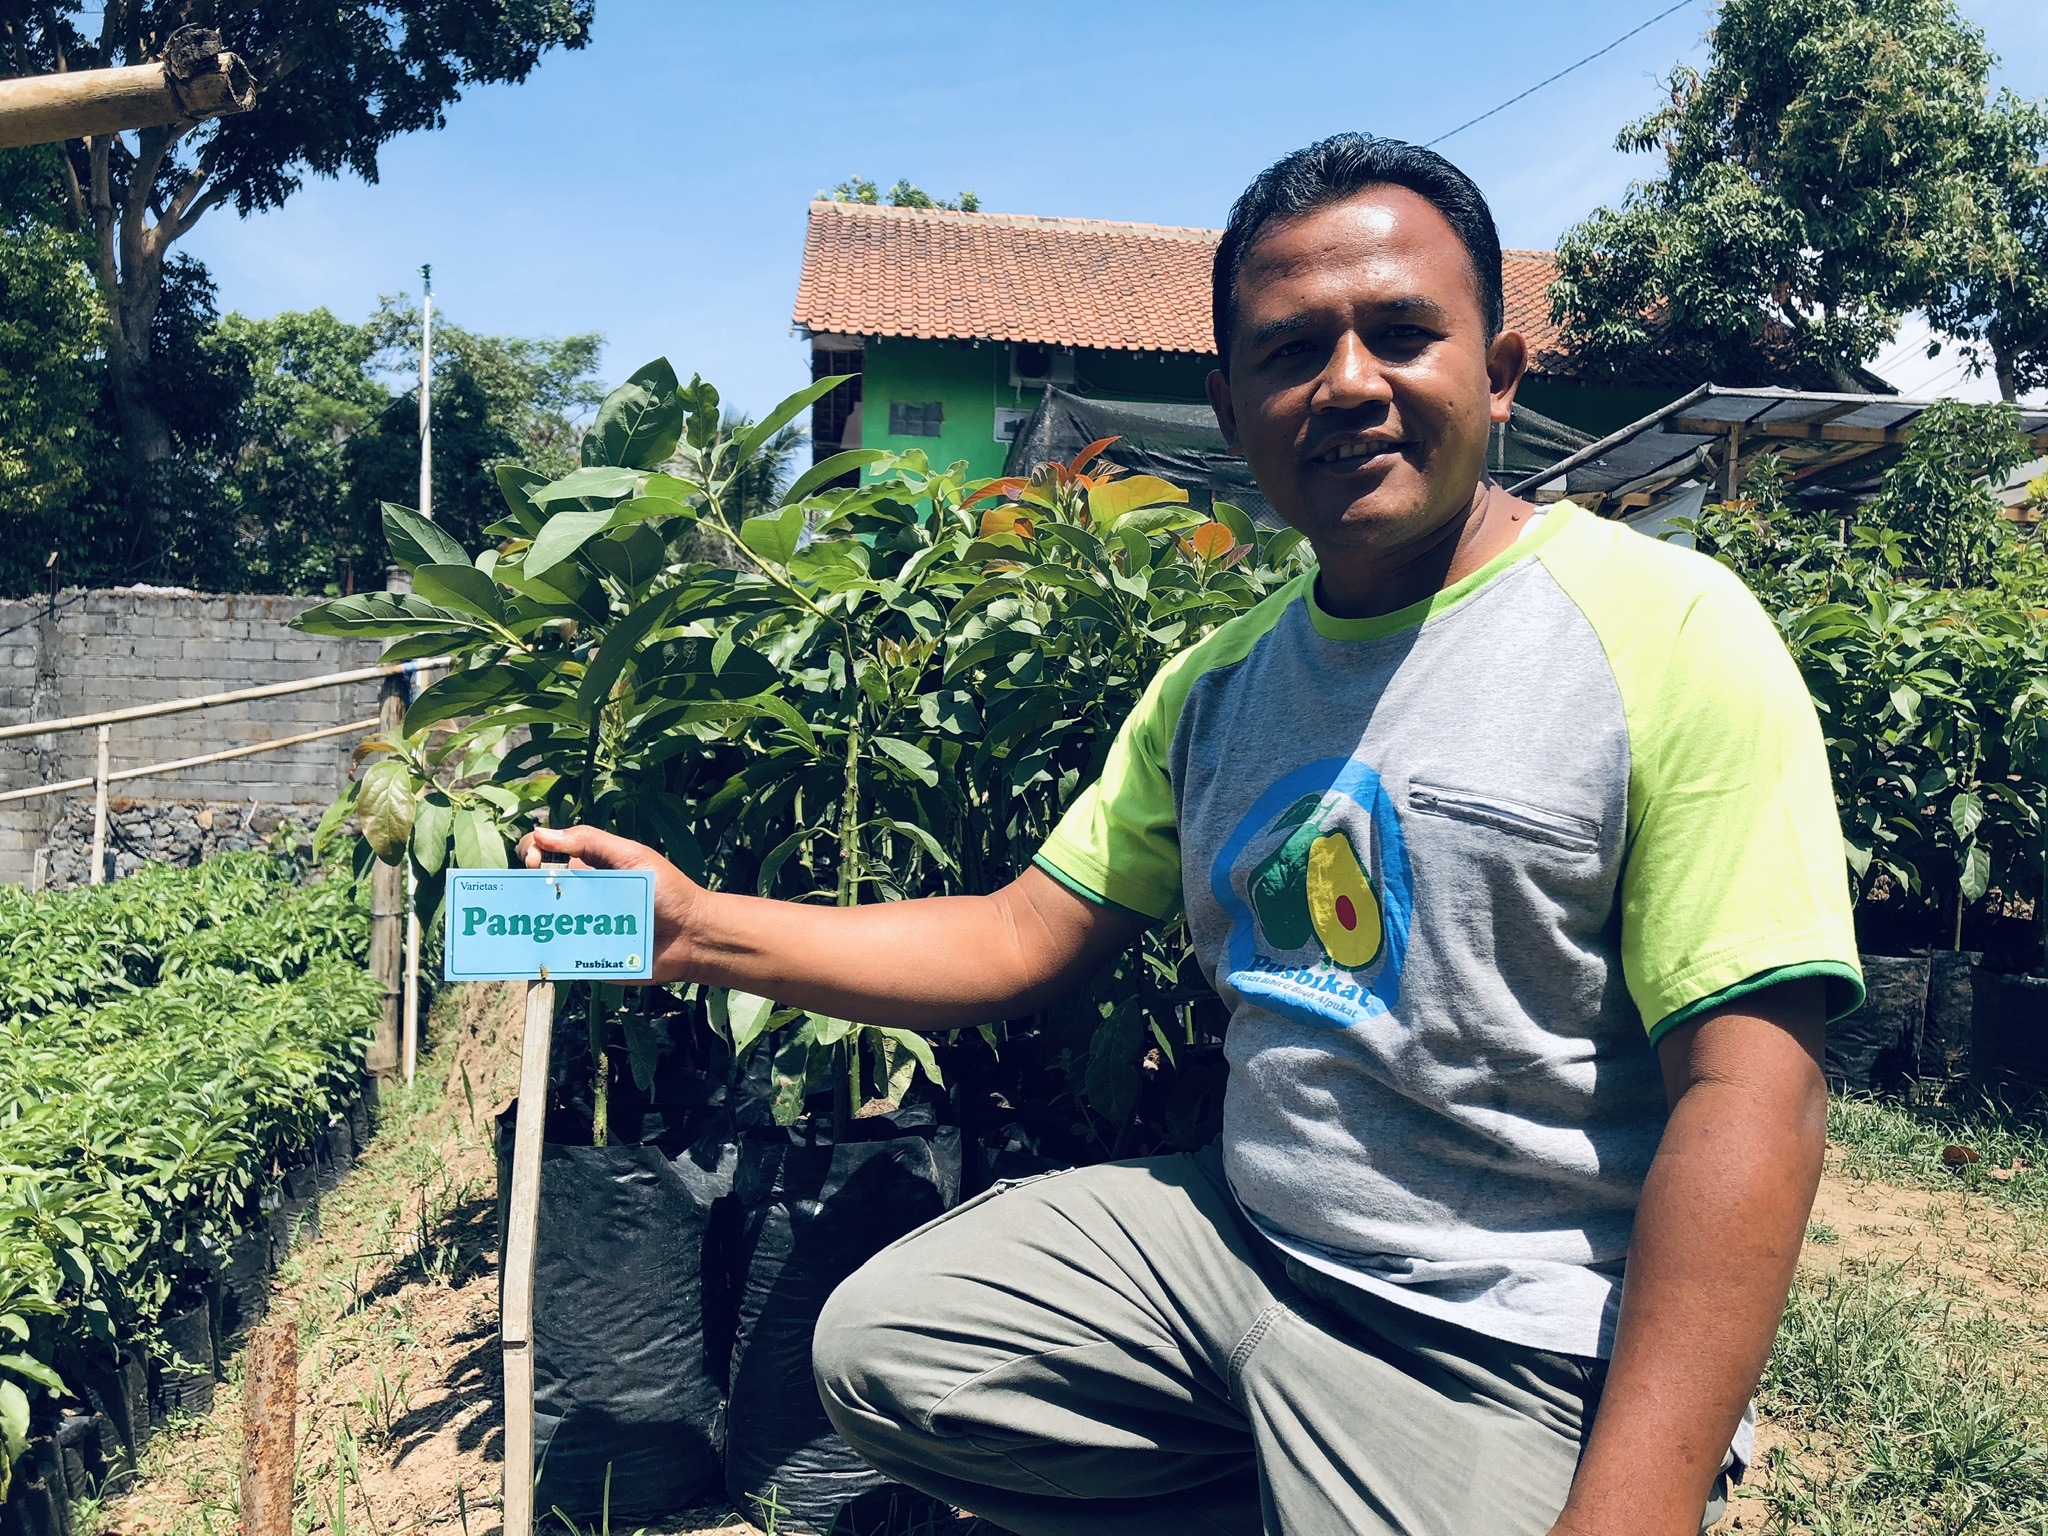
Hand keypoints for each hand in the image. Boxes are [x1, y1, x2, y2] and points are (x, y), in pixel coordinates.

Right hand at [516, 825, 703, 983]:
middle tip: (533, 892)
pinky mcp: (583, 956)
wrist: (691, 936)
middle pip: (535, 889)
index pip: (544, 853)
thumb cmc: (667, 891)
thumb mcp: (632, 856)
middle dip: (523, 888)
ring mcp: (578, 927)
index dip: (531, 853)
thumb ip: (590, 842)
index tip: (535, 861)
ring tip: (521, 922)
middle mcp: (577, 896)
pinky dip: (543, 952)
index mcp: (586, 867)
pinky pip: (556, 955)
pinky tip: (533, 949)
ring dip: (529, 921)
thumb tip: (541, 834)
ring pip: (540, 923)